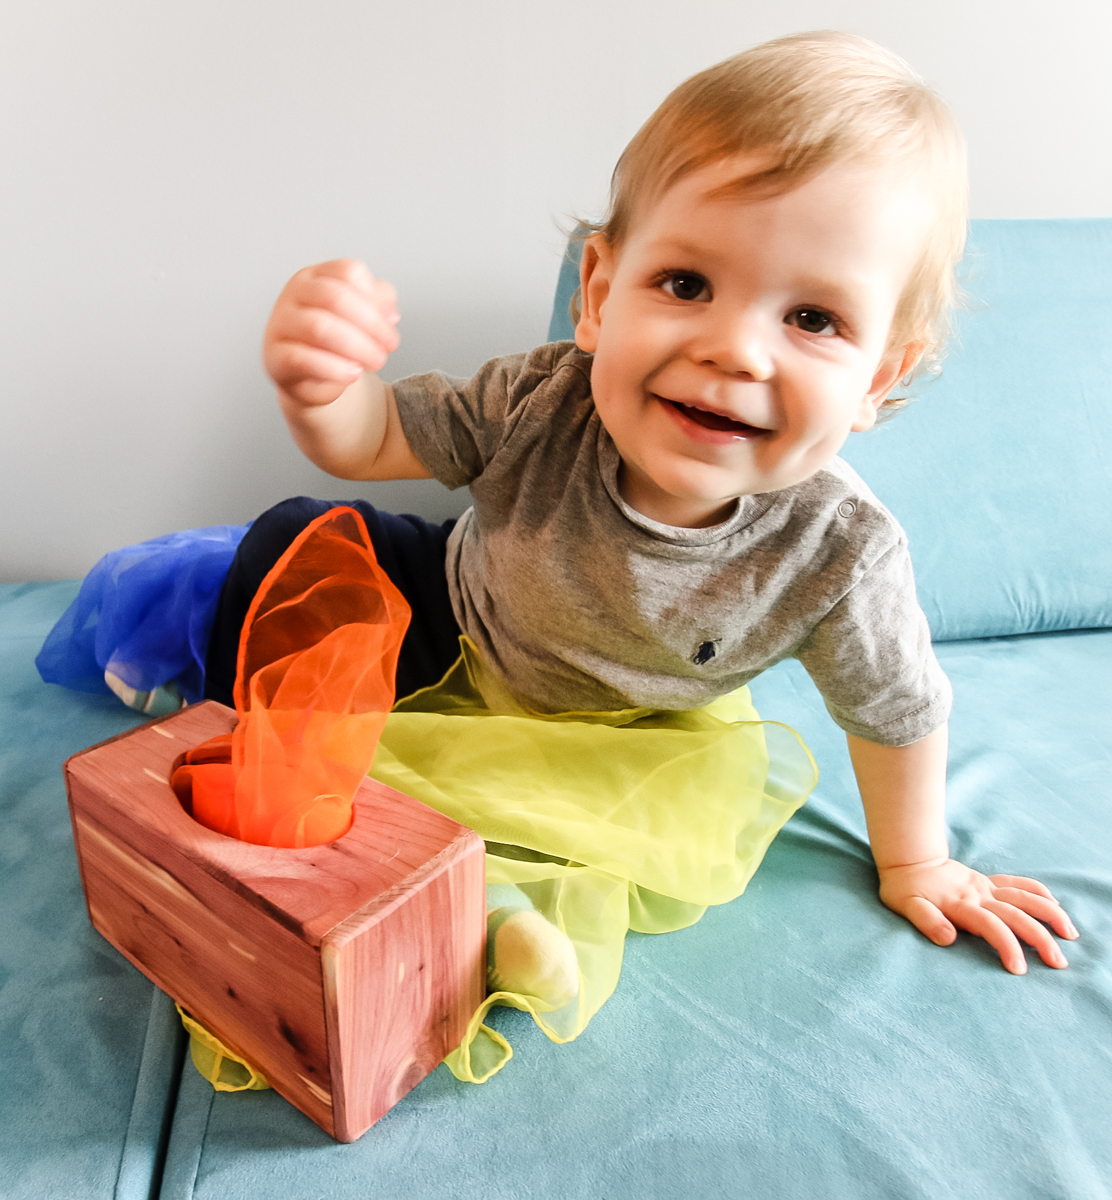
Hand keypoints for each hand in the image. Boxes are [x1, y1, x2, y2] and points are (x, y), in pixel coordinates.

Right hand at [263, 259, 399, 408]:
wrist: (311, 377)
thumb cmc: (337, 341)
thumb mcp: (362, 315)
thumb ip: (379, 303)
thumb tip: (389, 312)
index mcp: (316, 276)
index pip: (348, 272)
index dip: (375, 299)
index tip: (392, 322)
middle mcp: (294, 294)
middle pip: (335, 297)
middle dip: (371, 325)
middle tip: (389, 346)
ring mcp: (281, 323)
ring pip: (318, 327)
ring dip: (356, 347)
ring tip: (375, 362)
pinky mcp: (275, 357)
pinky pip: (302, 359)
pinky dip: (333, 368)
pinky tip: (352, 374)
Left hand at [878, 857, 1078, 973]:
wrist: (909, 859)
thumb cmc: (905, 889)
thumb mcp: (906, 906)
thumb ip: (926, 921)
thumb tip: (948, 938)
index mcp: (960, 905)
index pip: (990, 926)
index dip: (1007, 946)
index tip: (1020, 969)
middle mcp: (978, 895)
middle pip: (1016, 915)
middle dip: (1040, 938)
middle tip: (1058, 962)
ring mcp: (986, 887)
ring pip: (1025, 898)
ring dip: (1049, 914)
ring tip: (1070, 934)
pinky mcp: (988, 882)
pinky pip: (1018, 884)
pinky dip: (1039, 892)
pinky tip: (1055, 905)